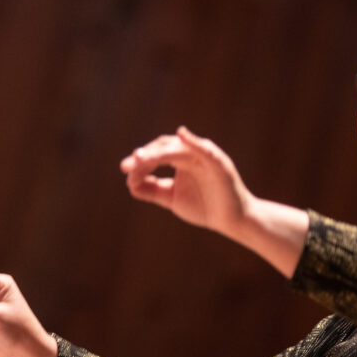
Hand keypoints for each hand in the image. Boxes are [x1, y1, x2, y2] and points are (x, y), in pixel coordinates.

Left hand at [121, 126, 254, 236]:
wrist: (232, 221)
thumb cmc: (205, 207)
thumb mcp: (172, 198)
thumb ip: (152, 190)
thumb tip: (130, 184)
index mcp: (181, 160)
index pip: (157, 153)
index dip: (140, 159)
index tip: (124, 168)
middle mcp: (192, 154)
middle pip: (165, 147)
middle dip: (146, 155)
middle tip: (130, 164)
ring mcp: (206, 157)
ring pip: (179, 148)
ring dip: (159, 152)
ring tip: (142, 158)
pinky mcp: (219, 163)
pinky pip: (205, 150)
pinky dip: (194, 141)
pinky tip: (181, 135)